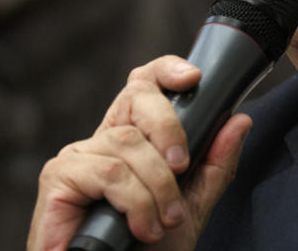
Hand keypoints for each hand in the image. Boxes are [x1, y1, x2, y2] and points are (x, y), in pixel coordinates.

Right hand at [27, 55, 252, 250]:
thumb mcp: (191, 206)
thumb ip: (215, 165)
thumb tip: (239, 121)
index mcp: (130, 140)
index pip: (142, 86)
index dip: (164, 70)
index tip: (192, 77)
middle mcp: (101, 140)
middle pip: (136, 98)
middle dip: (169, 128)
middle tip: (183, 167)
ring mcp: (77, 156)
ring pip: (127, 142)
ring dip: (156, 186)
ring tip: (164, 222)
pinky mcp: (57, 178)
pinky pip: (107, 172)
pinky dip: (134, 201)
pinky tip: (141, 228)